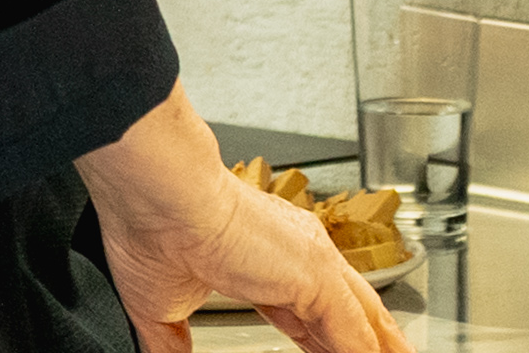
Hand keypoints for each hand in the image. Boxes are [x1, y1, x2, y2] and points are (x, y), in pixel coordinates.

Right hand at [80, 87, 408, 352]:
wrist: (156, 192)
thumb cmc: (149, 227)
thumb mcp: (160, 307)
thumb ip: (173, 343)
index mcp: (265, 258)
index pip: (309, 315)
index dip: (321, 345)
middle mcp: (298, 255)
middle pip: (348, 315)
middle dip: (364, 346)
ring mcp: (312, 264)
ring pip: (363, 324)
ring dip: (379, 350)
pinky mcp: (318, 279)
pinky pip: (357, 339)